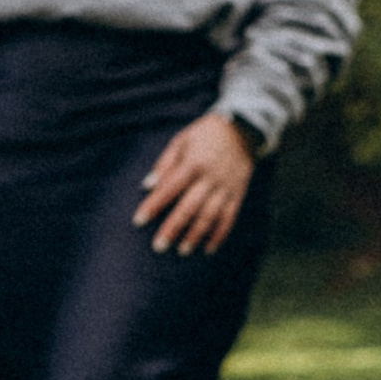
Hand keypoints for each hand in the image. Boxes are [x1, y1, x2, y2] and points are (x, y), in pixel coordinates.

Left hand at [134, 113, 255, 255]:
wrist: (242, 129)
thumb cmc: (204, 135)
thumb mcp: (181, 140)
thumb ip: (164, 164)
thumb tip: (146, 186)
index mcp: (193, 163)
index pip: (169, 188)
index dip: (153, 205)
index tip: (138, 221)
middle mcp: (209, 178)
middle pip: (189, 207)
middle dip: (173, 228)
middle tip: (158, 246)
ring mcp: (225, 187)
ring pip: (209, 216)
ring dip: (195, 235)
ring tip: (182, 250)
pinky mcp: (237, 194)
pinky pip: (229, 218)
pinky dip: (219, 234)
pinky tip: (208, 248)